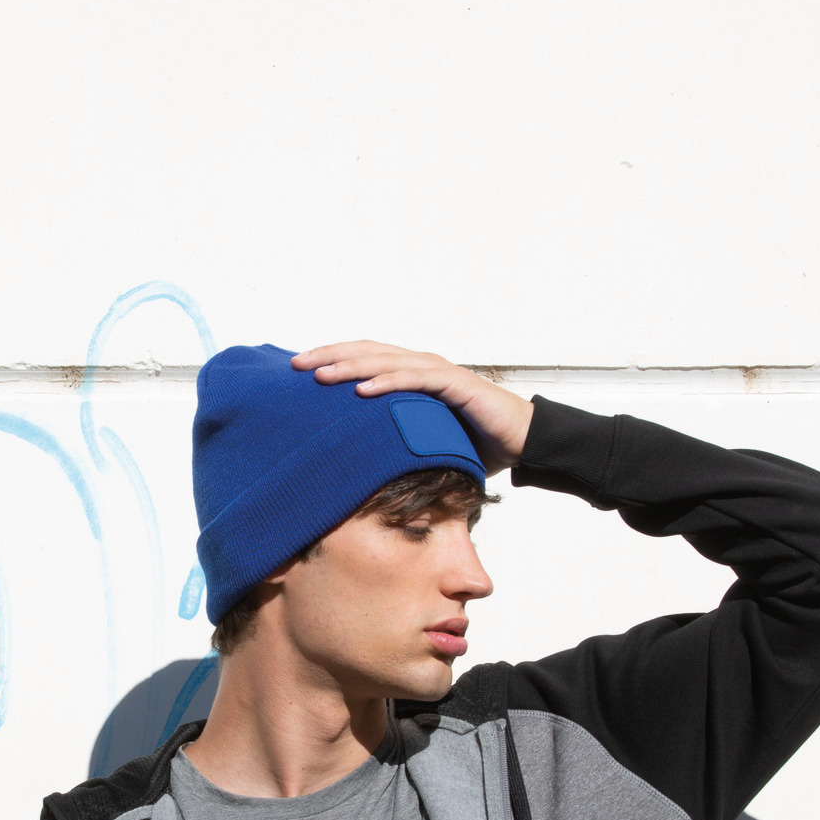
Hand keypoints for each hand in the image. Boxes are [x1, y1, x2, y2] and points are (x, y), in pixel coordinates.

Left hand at [291, 340, 533, 475]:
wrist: (523, 440)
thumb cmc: (475, 442)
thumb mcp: (426, 440)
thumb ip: (398, 442)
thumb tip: (362, 466)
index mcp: (412, 374)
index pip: (366, 358)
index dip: (333, 359)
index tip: (298, 370)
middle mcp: (422, 365)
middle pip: (368, 352)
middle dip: (330, 356)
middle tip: (295, 365)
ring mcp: (439, 372)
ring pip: (386, 361)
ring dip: (351, 367)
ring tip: (321, 375)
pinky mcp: (456, 384)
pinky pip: (416, 380)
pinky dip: (388, 383)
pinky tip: (363, 391)